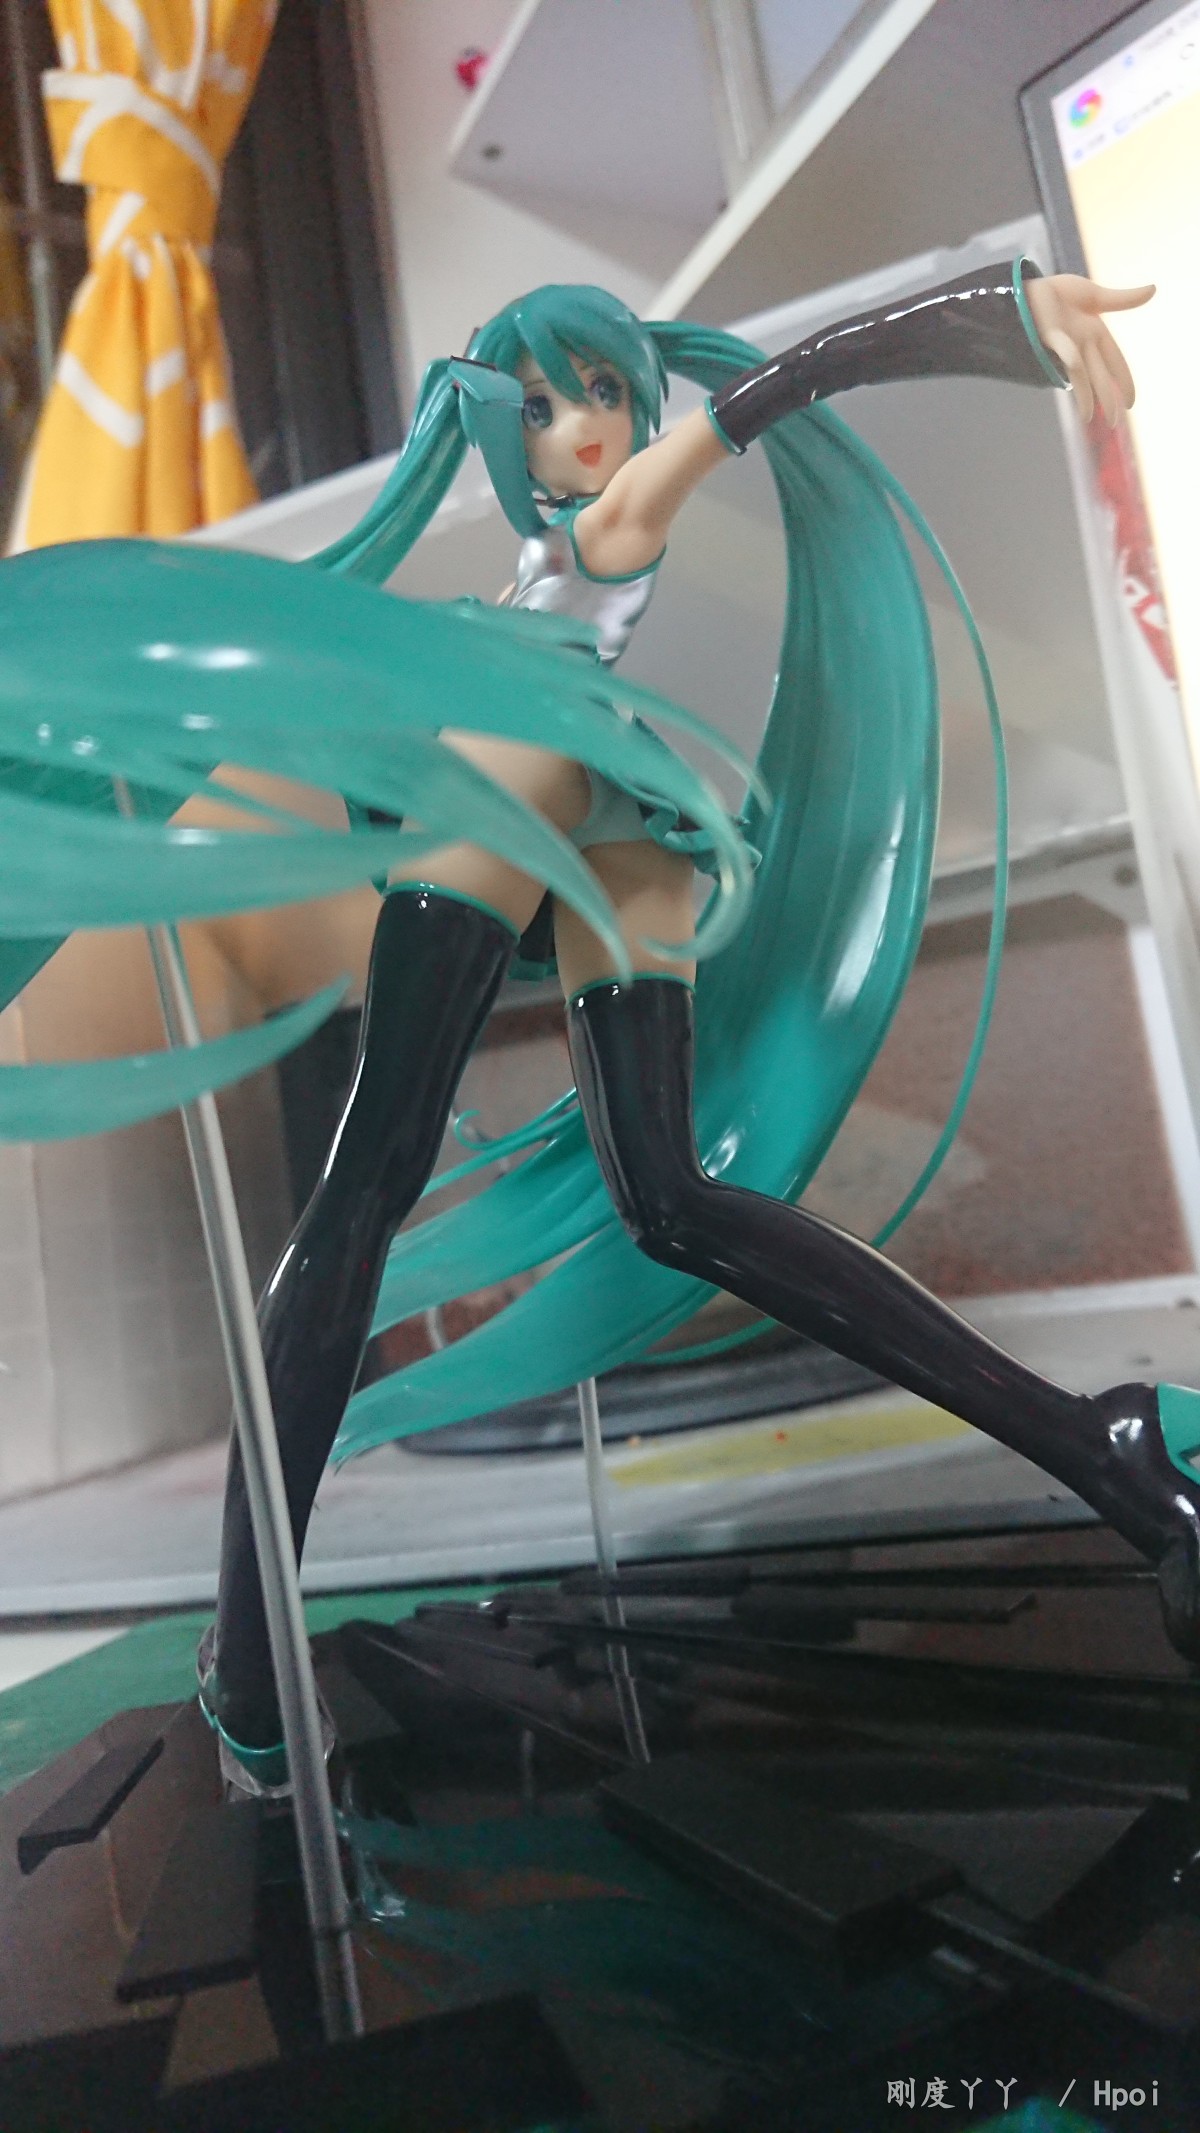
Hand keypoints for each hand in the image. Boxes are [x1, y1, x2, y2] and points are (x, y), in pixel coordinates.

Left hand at [1025, 273, 1153, 423]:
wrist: (1026, 291)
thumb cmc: (1056, 295)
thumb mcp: (1094, 295)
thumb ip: (1123, 299)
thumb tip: (1154, 289)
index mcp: (1095, 334)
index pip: (1115, 362)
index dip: (1124, 382)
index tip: (1131, 403)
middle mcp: (1082, 344)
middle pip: (1100, 376)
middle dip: (1108, 399)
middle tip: (1114, 424)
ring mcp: (1065, 343)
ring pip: (1080, 374)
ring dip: (1086, 395)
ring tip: (1089, 418)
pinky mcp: (1048, 337)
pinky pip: (1062, 348)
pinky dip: (1069, 355)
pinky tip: (1076, 364)